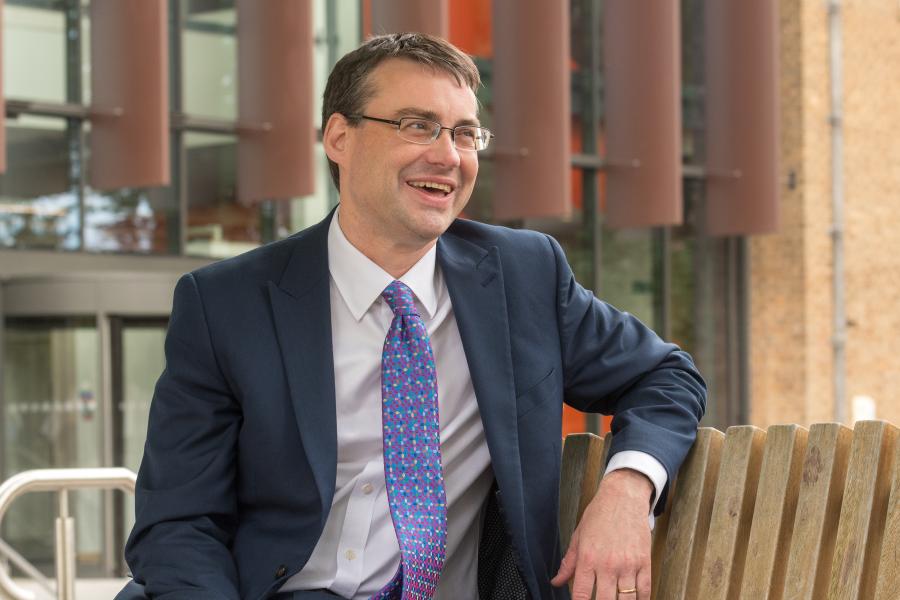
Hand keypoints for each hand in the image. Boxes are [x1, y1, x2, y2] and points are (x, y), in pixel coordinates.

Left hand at [551, 468, 652, 599]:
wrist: (623, 496)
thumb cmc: (599, 514)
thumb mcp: (578, 536)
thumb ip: (568, 563)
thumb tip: (556, 582)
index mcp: (587, 558)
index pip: (580, 594)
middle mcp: (607, 564)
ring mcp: (627, 564)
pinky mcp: (644, 562)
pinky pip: (645, 590)